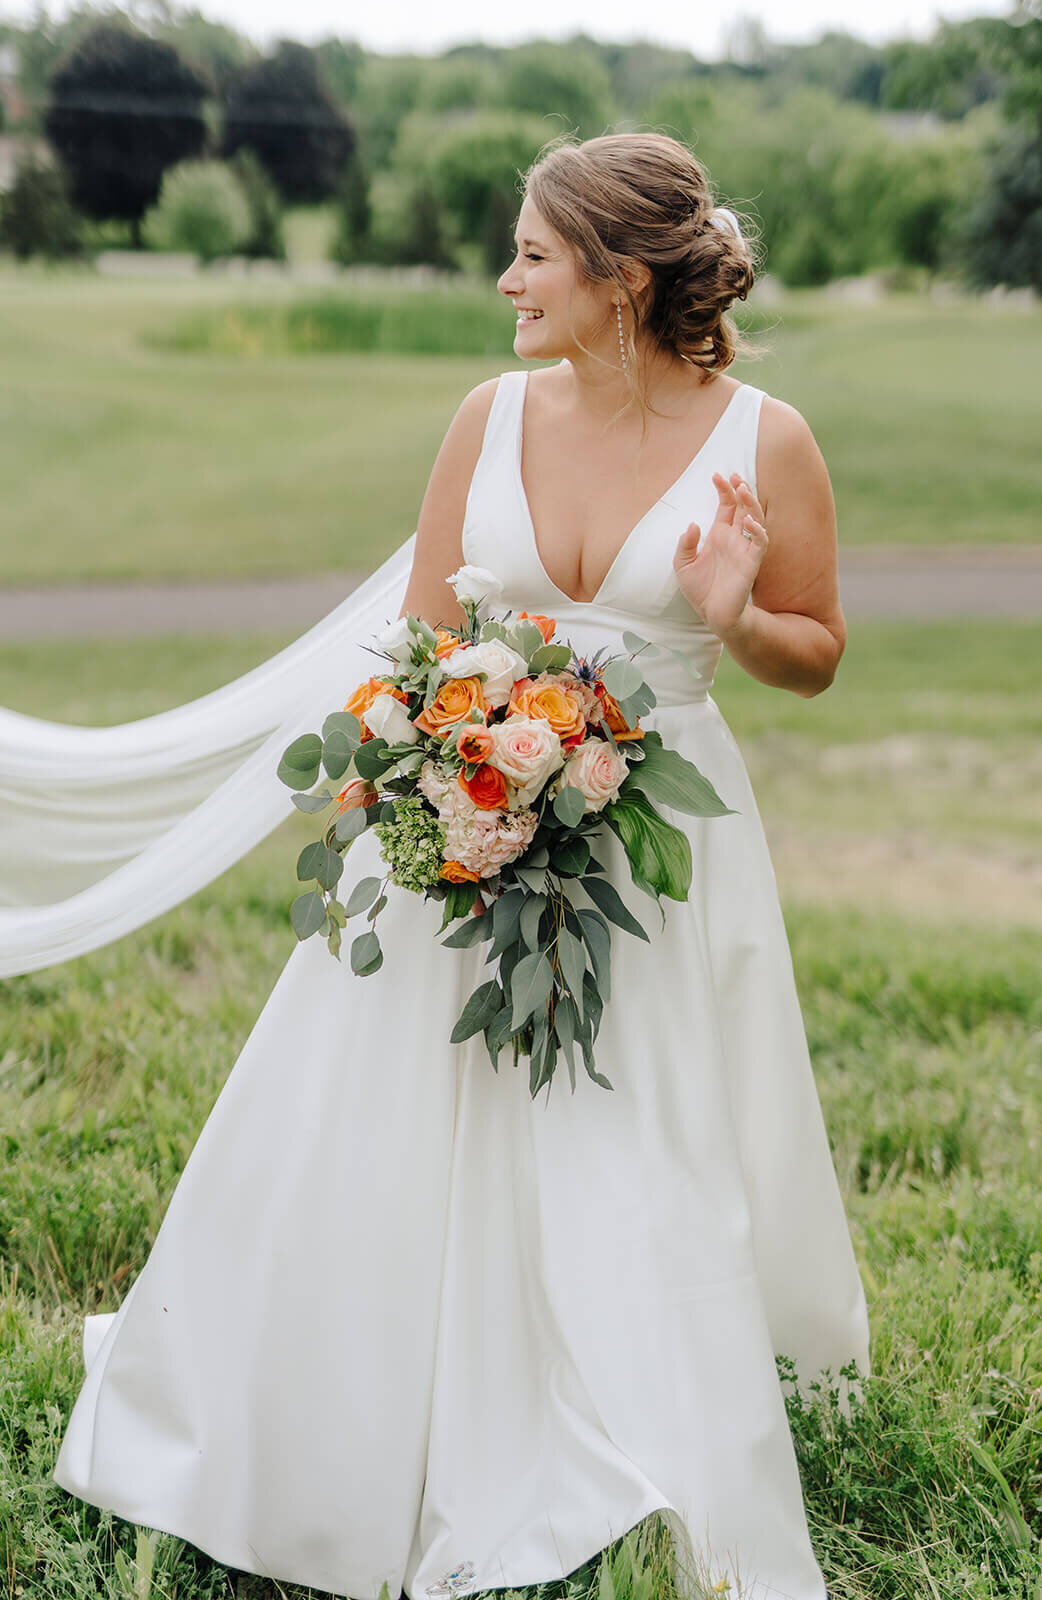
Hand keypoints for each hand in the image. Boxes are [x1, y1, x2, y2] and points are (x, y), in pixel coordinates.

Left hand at [673, 472, 768, 636]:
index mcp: (719, 535)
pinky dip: (757, 530)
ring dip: (751, 504)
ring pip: (755, 519)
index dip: (723, 490)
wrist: (712, 614)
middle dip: (740, 490)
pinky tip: (749, 522)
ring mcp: (744, 549)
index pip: (725, 506)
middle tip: (734, 476)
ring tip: (743, 489)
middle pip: (742, 507)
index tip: (716, 475)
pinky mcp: (752, 563)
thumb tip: (692, 525)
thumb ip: (685, 544)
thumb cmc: (700, 589)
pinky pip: (760, 543)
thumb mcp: (683, 565)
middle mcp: (734, 539)